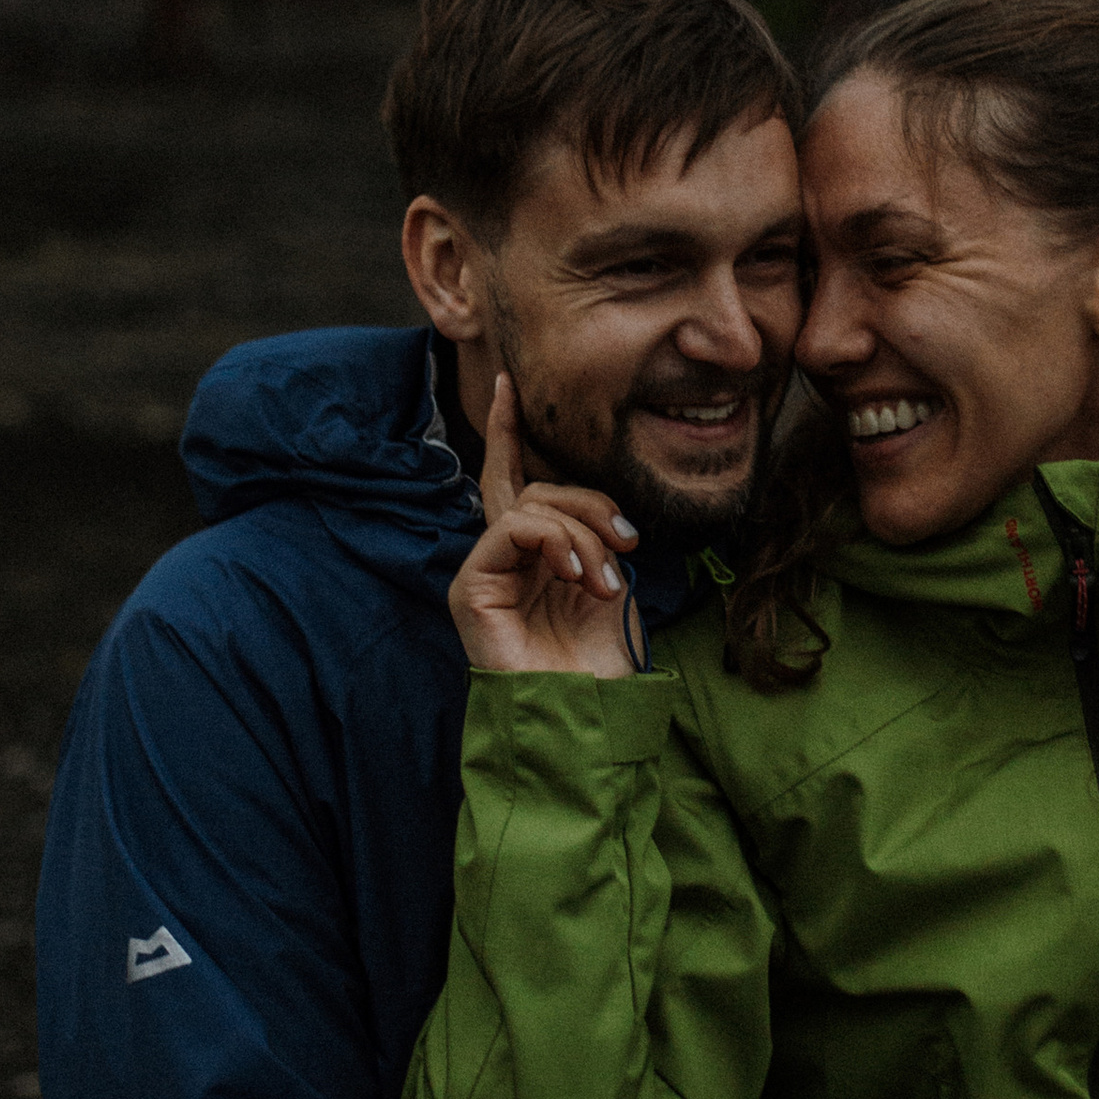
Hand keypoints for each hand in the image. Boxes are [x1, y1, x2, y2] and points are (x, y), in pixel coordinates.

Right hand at [444, 373, 641, 677]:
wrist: (583, 715)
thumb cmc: (600, 663)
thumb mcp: (610, 581)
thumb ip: (595, 535)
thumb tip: (598, 513)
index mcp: (534, 556)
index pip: (518, 482)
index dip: (508, 431)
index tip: (509, 383)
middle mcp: (503, 559)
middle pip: (533, 487)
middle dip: (588, 502)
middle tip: (628, 542)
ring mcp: (484, 572)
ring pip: (531, 505)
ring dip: (583, 535)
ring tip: (603, 581)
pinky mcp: (471, 587)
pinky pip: (512, 529)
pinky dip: (556, 542)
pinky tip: (577, 574)